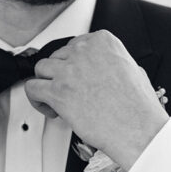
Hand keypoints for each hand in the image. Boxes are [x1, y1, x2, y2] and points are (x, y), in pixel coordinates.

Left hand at [24, 31, 168, 171]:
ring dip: (47, 84)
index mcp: (102, 42)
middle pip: (57, 57)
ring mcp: (68, 71)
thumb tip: (106, 68)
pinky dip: (36, 99)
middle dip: (61, 75)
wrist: (137, 129)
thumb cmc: (138, 107)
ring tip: (58, 101)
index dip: (74, 65)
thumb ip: (114, 62)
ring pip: (41, 69)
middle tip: (71, 92)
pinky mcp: (58, 92)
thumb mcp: (133, 70)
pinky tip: (50, 108)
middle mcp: (83, 52)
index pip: (75, 45)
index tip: (77, 77)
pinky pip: (32, 88)